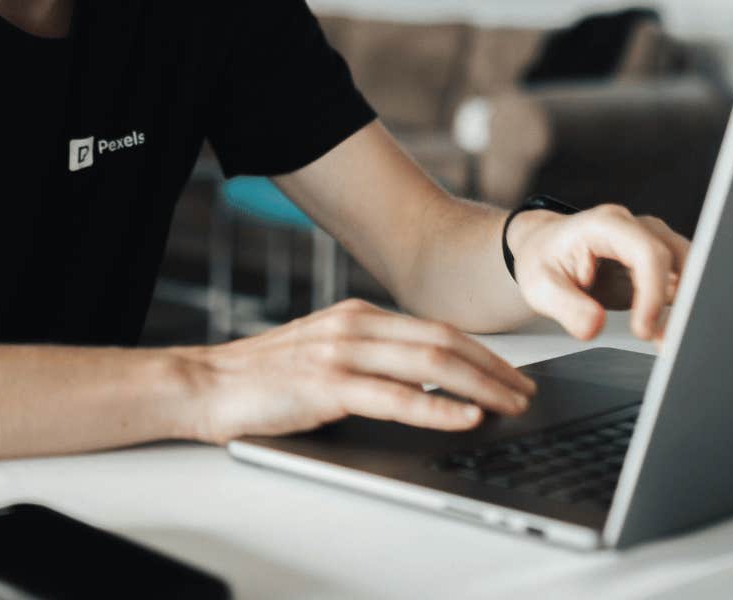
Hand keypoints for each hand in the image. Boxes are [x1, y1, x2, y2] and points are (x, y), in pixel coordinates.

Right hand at [178, 299, 538, 444]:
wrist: (206, 385)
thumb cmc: (265, 378)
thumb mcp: (326, 354)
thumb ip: (371, 358)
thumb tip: (428, 380)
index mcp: (358, 315)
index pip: (437, 329)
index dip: (483, 353)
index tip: (514, 376)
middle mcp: (355, 325)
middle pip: (444, 342)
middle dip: (494, 370)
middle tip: (526, 394)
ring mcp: (341, 352)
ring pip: (429, 363)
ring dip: (479, 387)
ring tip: (510, 407)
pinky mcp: (327, 384)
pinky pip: (395, 396)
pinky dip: (436, 407)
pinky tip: (463, 417)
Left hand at [508, 205, 689, 341]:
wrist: (544, 248)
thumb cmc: (542, 259)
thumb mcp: (539, 285)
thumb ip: (565, 306)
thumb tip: (594, 327)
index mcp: (605, 225)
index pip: (646, 253)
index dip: (652, 293)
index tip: (644, 330)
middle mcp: (635, 227)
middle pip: (678, 257)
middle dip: (680, 302)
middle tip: (668, 342)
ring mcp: (651, 241)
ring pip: (690, 268)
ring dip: (686, 306)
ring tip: (669, 342)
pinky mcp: (659, 261)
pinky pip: (683, 281)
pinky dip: (682, 307)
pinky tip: (670, 332)